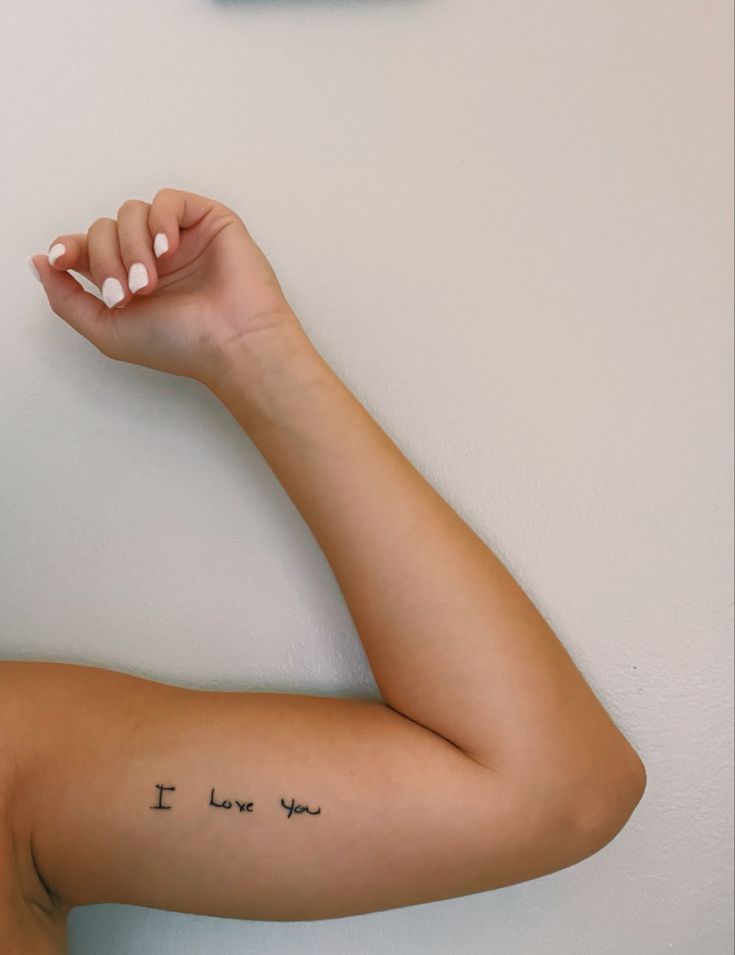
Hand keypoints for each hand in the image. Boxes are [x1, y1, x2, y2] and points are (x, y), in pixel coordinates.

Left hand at [29, 188, 298, 387]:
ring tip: (150, 281)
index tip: (62, 260)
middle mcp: (150, 256)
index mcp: (128, 280)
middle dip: (106, 260)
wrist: (233, 343)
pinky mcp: (206, 220)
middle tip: (128, 293)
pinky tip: (169, 251)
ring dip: (132, 246)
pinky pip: (167, 200)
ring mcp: (178, 237)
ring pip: (131, 213)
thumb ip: (67, 300)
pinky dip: (160, 222)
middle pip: (104, 229)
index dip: (69, 247)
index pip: (86, 247)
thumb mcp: (107, 331)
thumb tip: (40, 263)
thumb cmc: (182, 345)